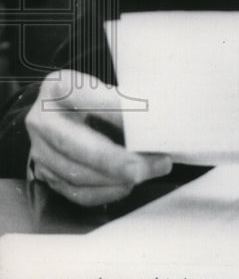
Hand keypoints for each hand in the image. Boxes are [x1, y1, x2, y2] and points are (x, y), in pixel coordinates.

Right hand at [26, 70, 171, 205]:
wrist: (59, 111)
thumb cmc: (89, 97)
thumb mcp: (102, 86)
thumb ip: (122, 101)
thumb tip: (158, 121)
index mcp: (58, 87)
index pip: (90, 100)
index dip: (120, 113)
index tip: (150, 122)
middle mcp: (42, 120)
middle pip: (78, 146)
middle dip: (120, 160)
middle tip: (155, 164)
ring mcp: (40, 151)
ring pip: (78, 174)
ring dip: (119, 178)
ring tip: (149, 172)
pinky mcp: (46, 175)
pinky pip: (78, 192)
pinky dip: (107, 192)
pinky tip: (128, 185)